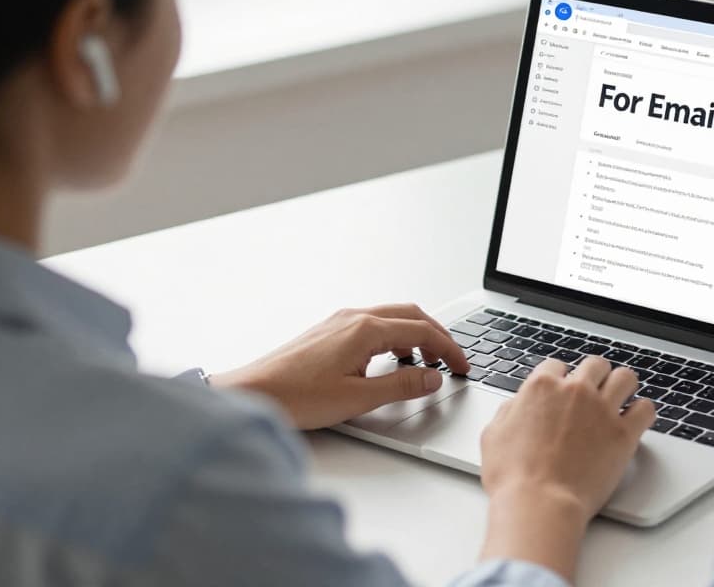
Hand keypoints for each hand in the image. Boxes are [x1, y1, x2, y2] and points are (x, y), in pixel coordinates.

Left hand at [212, 304, 469, 429]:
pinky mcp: (327, 331)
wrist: (251, 394)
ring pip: (391, 317)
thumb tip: (432, 378)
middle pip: (411, 315)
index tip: (463, 366)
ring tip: (425, 363)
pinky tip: (390, 360)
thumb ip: (401, 386)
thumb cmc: (295, 397)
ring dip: (415, 335)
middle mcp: (353, 317)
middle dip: (437, 336)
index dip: (449, 349)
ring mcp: (338, 321)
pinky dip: (393, 337)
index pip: (423, 330)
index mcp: (365, 329)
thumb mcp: (358, 399)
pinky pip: (372, 324)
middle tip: (452, 360)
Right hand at [478, 357, 655, 580]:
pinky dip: (642, 413)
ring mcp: (602, 410)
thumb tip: (517, 405)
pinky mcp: (624, 433)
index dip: (560, 379)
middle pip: (595, 365)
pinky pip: (646, 409)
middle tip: (593, 394)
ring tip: (619, 400)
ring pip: (625, 377)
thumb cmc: (514, 477)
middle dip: (593, 377)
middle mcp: (575, 391)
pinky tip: (634, 422)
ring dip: (622, 387)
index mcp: (542, 387)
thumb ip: (509, 411)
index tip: (563, 392)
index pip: (557, 365)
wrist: (539, 503)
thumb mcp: (493, 435)